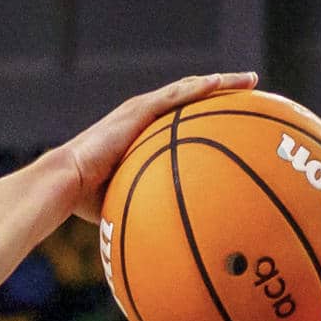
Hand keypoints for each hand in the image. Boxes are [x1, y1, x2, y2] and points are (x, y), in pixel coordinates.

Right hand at [61, 72, 257, 221]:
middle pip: (193, 99)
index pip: (182, 118)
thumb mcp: (127, 200)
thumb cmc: (89, 199)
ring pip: (190, 89)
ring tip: (250, 81)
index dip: (209, 113)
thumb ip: (149, 208)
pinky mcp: (137, 110)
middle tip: (254, 90)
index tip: (237, 116)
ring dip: (221, 83)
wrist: (67, 183)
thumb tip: (171, 238)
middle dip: (226, 92)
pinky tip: (222, 83)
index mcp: (143, 133)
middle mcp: (144, 116)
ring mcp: (141, 111)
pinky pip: (175, 96)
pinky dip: (199, 88)